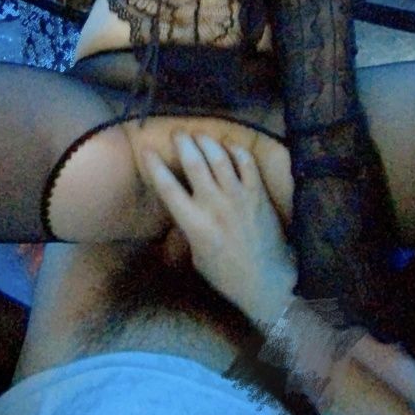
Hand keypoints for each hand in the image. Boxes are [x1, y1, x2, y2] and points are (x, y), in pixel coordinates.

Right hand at [139, 132, 297, 329]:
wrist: (267, 281)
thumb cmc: (227, 274)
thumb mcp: (197, 256)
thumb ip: (187, 228)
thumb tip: (179, 208)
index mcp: (194, 225)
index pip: (168, 187)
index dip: (155, 166)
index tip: (147, 150)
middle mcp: (215, 206)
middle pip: (194, 163)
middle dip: (183, 143)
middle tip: (178, 133)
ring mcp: (238, 197)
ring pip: (219, 157)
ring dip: (206, 141)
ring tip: (198, 134)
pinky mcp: (258, 194)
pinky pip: (246, 163)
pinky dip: (236, 150)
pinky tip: (228, 145)